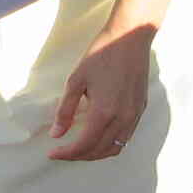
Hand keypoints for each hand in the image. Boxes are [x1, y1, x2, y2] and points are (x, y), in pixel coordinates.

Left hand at [49, 25, 154, 160]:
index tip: (51, 152)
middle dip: (78, 156)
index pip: (83, 146)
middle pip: (99, 151)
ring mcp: (134, 116)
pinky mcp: (141, 109)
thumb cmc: (101, 54)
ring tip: (79, 148)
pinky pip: (125, 137)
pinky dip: (110, 144)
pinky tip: (98, 136)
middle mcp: (122, 119)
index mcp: (104, 112)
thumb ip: (65, 110)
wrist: (131, 37)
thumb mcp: (76, 80)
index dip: (66, 154)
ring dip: (95, 153)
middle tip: (62, 151)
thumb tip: (56, 134)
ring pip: (115, 148)